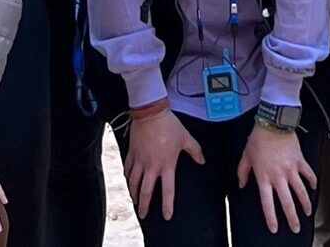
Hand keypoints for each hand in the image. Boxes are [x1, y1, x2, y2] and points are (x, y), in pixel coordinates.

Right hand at [125, 107, 203, 221]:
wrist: (150, 112)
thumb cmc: (169, 125)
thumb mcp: (186, 138)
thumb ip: (195, 151)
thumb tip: (202, 160)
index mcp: (166, 165)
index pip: (167, 191)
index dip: (167, 205)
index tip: (166, 216)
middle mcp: (151, 167)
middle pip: (146, 192)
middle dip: (144, 206)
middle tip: (143, 215)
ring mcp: (140, 161)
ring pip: (133, 183)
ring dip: (134, 194)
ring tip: (135, 201)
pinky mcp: (132, 153)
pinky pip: (127, 169)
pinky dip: (127, 178)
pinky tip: (128, 182)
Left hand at [237, 122, 316, 233]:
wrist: (273, 123)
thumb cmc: (258, 138)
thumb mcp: (246, 156)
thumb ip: (242, 172)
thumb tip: (241, 184)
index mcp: (264, 177)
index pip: (267, 203)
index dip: (271, 218)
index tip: (274, 228)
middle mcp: (279, 176)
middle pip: (287, 202)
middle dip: (292, 218)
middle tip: (295, 228)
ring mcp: (291, 169)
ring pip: (301, 191)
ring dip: (305, 204)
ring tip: (308, 213)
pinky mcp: (300, 161)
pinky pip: (308, 174)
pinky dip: (312, 181)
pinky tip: (314, 187)